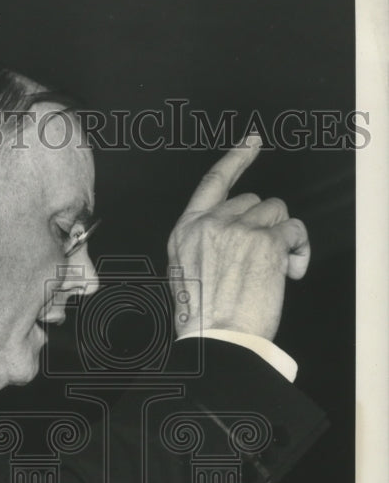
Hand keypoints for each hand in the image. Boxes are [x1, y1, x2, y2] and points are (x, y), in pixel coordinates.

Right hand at [167, 138, 309, 340]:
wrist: (215, 339)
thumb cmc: (202, 317)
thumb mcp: (185, 272)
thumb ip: (204, 243)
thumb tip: (232, 233)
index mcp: (186, 231)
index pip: (212, 183)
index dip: (235, 160)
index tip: (251, 143)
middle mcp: (211, 225)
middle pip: (253, 201)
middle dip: (264, 224)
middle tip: (263, 257)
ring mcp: (239, 230)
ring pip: (276, 212)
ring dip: (282, 236)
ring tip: (277, 267)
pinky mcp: (266, 242)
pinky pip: (294, 231)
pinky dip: (298, 250)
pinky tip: (290, 272)